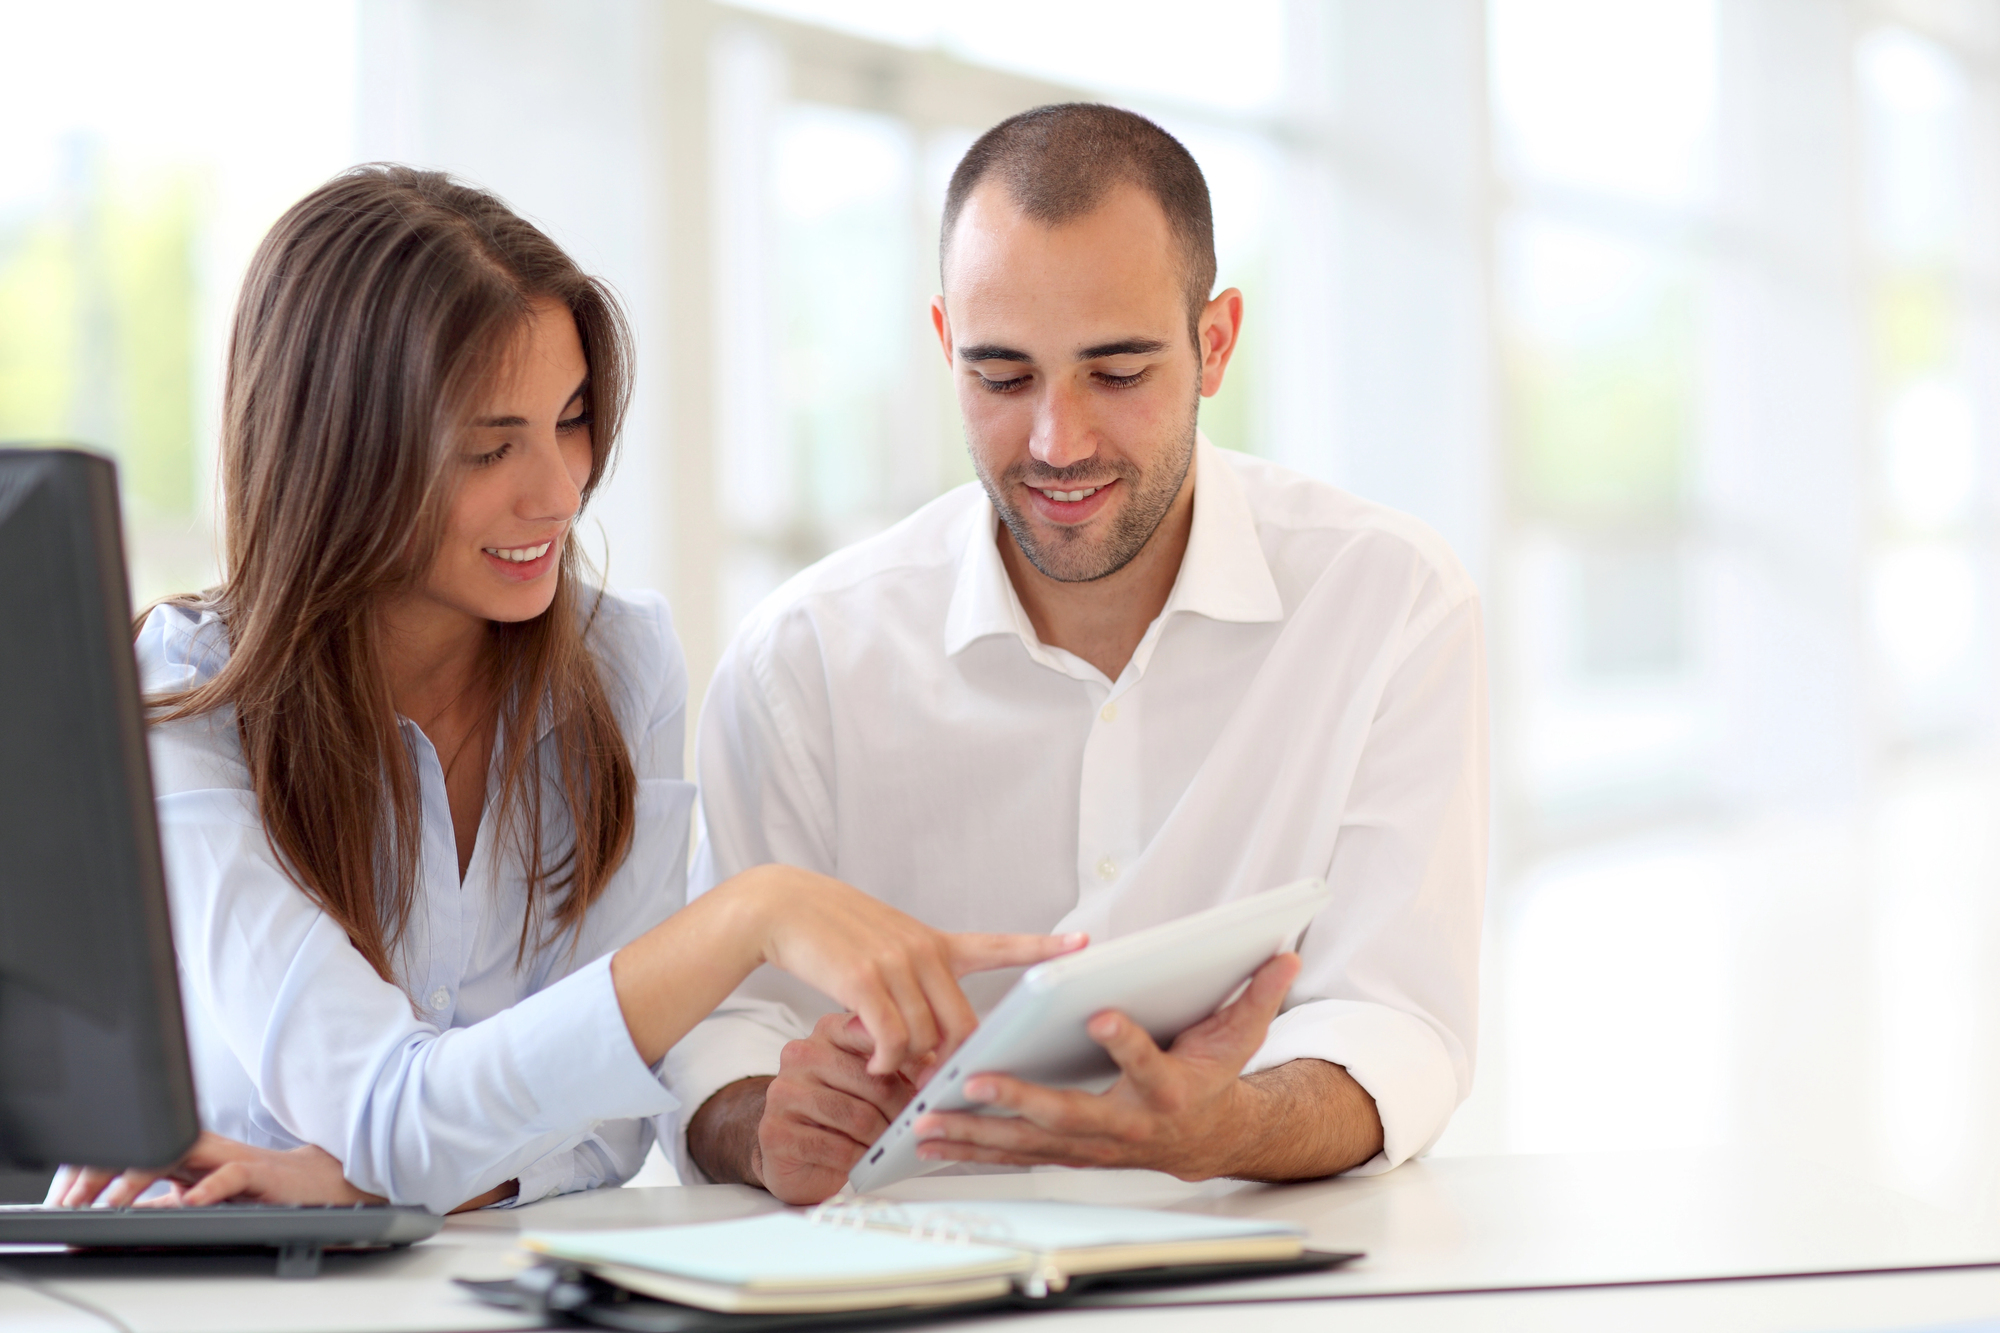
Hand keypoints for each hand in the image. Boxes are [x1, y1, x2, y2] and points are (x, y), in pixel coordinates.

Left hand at [46, 1132, 380, 1208]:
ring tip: (110, 1204)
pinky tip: (185, 1204)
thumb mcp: (204, 1199)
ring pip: (176, 1154)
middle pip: (143, 1148)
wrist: (320, 1182)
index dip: (93, 1173)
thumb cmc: (263, 1190)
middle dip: (102, 1173)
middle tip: (72, 1201)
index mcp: (186, 1153)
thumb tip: (130, 1216)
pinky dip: (203, 1191)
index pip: (131, 1153)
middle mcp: (202, 1149)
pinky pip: (226, 1177)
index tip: (64, 1200)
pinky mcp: (257, 1171)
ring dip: (136, 1179)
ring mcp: (228, 1157)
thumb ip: (169, 1203)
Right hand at [613, 864, 1081, 1071]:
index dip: (1042, 948)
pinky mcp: (865, 978)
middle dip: (953, 1061)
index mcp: (933, 942)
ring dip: (908, 1064)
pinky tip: (876, 1063)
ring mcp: (896, 962)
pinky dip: (887, 1060)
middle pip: (961, 1024)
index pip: (998, 946)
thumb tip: (920, 1047)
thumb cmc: (831, 934)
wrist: (782, 907)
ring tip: (886, 1067)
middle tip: (938, 1087)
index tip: (1084, 944)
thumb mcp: (883, 949)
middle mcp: (923, 951)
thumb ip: (911, 987)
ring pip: (924, 1038)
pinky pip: (891, 1039)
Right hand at [755, 1013, 928, 1204]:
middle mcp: (801, 1054)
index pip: (876, 1035)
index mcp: (828, 1032)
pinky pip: (835, 1147)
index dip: (911, 1063)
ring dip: (883, 1138)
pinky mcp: (776, 1131)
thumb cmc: (837, 1111)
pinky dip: (859, 1158)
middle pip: (872, 1081)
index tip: (929, 1084)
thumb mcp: (869, 1078)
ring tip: (892, 1145)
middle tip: (918, 1125)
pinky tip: (865, 1160)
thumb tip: (940, 1066)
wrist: (790, 1150)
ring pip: (856, 1116)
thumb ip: (900, 1064)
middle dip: (902, 1110)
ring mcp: (785, 1092)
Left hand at [911, 953, 1302, 1178]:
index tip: (1100, 1014)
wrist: (1207, 1139)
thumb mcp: (1239, 1037)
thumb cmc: (1212, 1078)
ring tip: (929, 1120)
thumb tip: (1283, 952)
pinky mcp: (1067, 1153)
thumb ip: (1255, 996)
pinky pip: (1015, 1154)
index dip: (1126, 1042)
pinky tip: (929, 1139)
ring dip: (977, 1134)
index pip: (1144, 1064)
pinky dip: (972, 1149)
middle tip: (977, 1082)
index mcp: (1166, 1092)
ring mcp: (1091, 1146)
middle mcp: (1124, 1126)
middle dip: (1020, 1102)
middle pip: (1068, 1115)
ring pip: (1030, 1144)